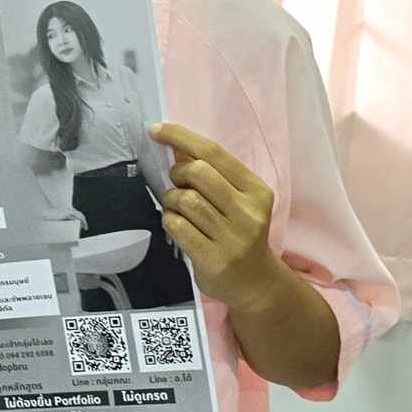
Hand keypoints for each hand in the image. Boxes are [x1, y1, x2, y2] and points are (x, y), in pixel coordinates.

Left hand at [150, 123, 280, 309]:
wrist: (255, 282)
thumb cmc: (238, 232)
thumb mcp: (235, 199)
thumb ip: (211, 173)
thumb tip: (175, 143)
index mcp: (256, 190)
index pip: (214, 153)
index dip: (181, 137)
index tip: (155, 129)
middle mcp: (248, 212)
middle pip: (197, 173)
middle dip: (177, 174)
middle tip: (178, 185)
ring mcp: (233, 237)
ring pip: (184, 200)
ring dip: (171, 200)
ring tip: (179, 209)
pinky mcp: (214, 258)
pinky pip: (176, 225)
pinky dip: (169, 220)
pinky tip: (179, 225)